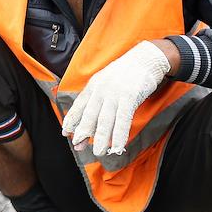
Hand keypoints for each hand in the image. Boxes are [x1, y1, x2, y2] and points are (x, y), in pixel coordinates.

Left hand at [61, 41, 172, 156]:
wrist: (146, 58)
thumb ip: (97, 99)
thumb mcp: (105, 82)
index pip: (79, 105)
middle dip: (82, 132)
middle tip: (77, 146)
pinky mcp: (130, 97)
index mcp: (93, 86)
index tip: (65, 133)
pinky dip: (119, 135)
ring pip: (105, 120)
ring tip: (98, 152)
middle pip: (89, 115)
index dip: (71, 120)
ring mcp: (115, 94)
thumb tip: (89, 118)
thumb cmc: (125, 74)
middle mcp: (101, 90)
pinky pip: (123, 120)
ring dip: (100, 138)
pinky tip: (117, 147)